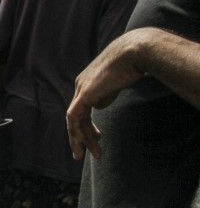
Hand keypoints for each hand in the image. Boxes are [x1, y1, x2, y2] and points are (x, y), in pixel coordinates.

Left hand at [66, 33, 143, 160]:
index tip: (98, 137)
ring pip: (74, 120)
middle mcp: (80, 86)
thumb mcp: (117, 82)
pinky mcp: (85, 94)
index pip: (82, 109)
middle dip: (80, 136)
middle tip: (83, 153)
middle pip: (76, 116)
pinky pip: (74, 117)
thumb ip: (107, 93)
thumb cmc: (132, 64)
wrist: (134, 53)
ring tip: (91, 154)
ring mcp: (81, 89)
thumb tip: (100, 104)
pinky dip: (77, 131)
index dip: (87, 126)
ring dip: (82, 139)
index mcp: (87, 83)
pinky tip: (82, 143)